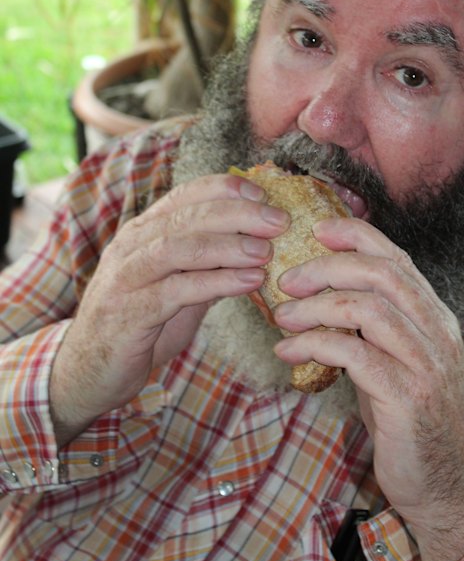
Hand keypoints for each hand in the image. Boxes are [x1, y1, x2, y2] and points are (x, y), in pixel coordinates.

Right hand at [50, 173, 288, 446]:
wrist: (88, 372)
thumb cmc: (140, 326)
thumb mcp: (180, 289)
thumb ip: (209, 266)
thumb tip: (258, 246)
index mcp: (143, 232)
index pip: (185, 194)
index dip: (225, 189)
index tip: (262, 192)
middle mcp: (131, 246)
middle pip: (187, 216)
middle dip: (237, 214)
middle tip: (278, 221)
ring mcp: (126, 277)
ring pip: (179, 247)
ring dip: (228, 246)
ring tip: (266, 251)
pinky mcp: (128, 312)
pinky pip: (176, 290)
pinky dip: (216, 282)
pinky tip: (248, 282)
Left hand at [273, 217, 463, 560]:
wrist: (445, 484)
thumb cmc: (410, 419)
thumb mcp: (395, 361)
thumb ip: (371, 327)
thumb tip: (320, 294)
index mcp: (435, 316)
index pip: (397, 258)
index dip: (356, 236)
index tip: (316, 230)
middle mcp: (437, 332)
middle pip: (382, 273)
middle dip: (327, 267)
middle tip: (287, 279)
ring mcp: (427, 364)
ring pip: (369, 308)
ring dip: (316, 306)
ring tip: (282, 316)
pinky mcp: (409, 397)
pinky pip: (356, 355)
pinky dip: (315, 345)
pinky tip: (287, 352)